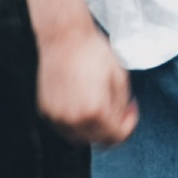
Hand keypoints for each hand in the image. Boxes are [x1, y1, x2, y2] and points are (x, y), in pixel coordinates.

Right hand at [35, 18, 137, 147]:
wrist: (63, 37)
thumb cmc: (92, 52)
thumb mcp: (119, 77)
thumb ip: (122, 106)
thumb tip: (121, 119)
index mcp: (95, 111)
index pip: (117, 136)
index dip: (130, 124)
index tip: (131, 110)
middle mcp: (74, 120)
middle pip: (100, 140)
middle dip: (113, 126)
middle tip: (119, 108)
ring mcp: (57, 118)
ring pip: (81, 138)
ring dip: (93, 128)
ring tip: (99, 106)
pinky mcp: (46, 112)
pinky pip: (65, 128)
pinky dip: (76, 123)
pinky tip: (82, 104)